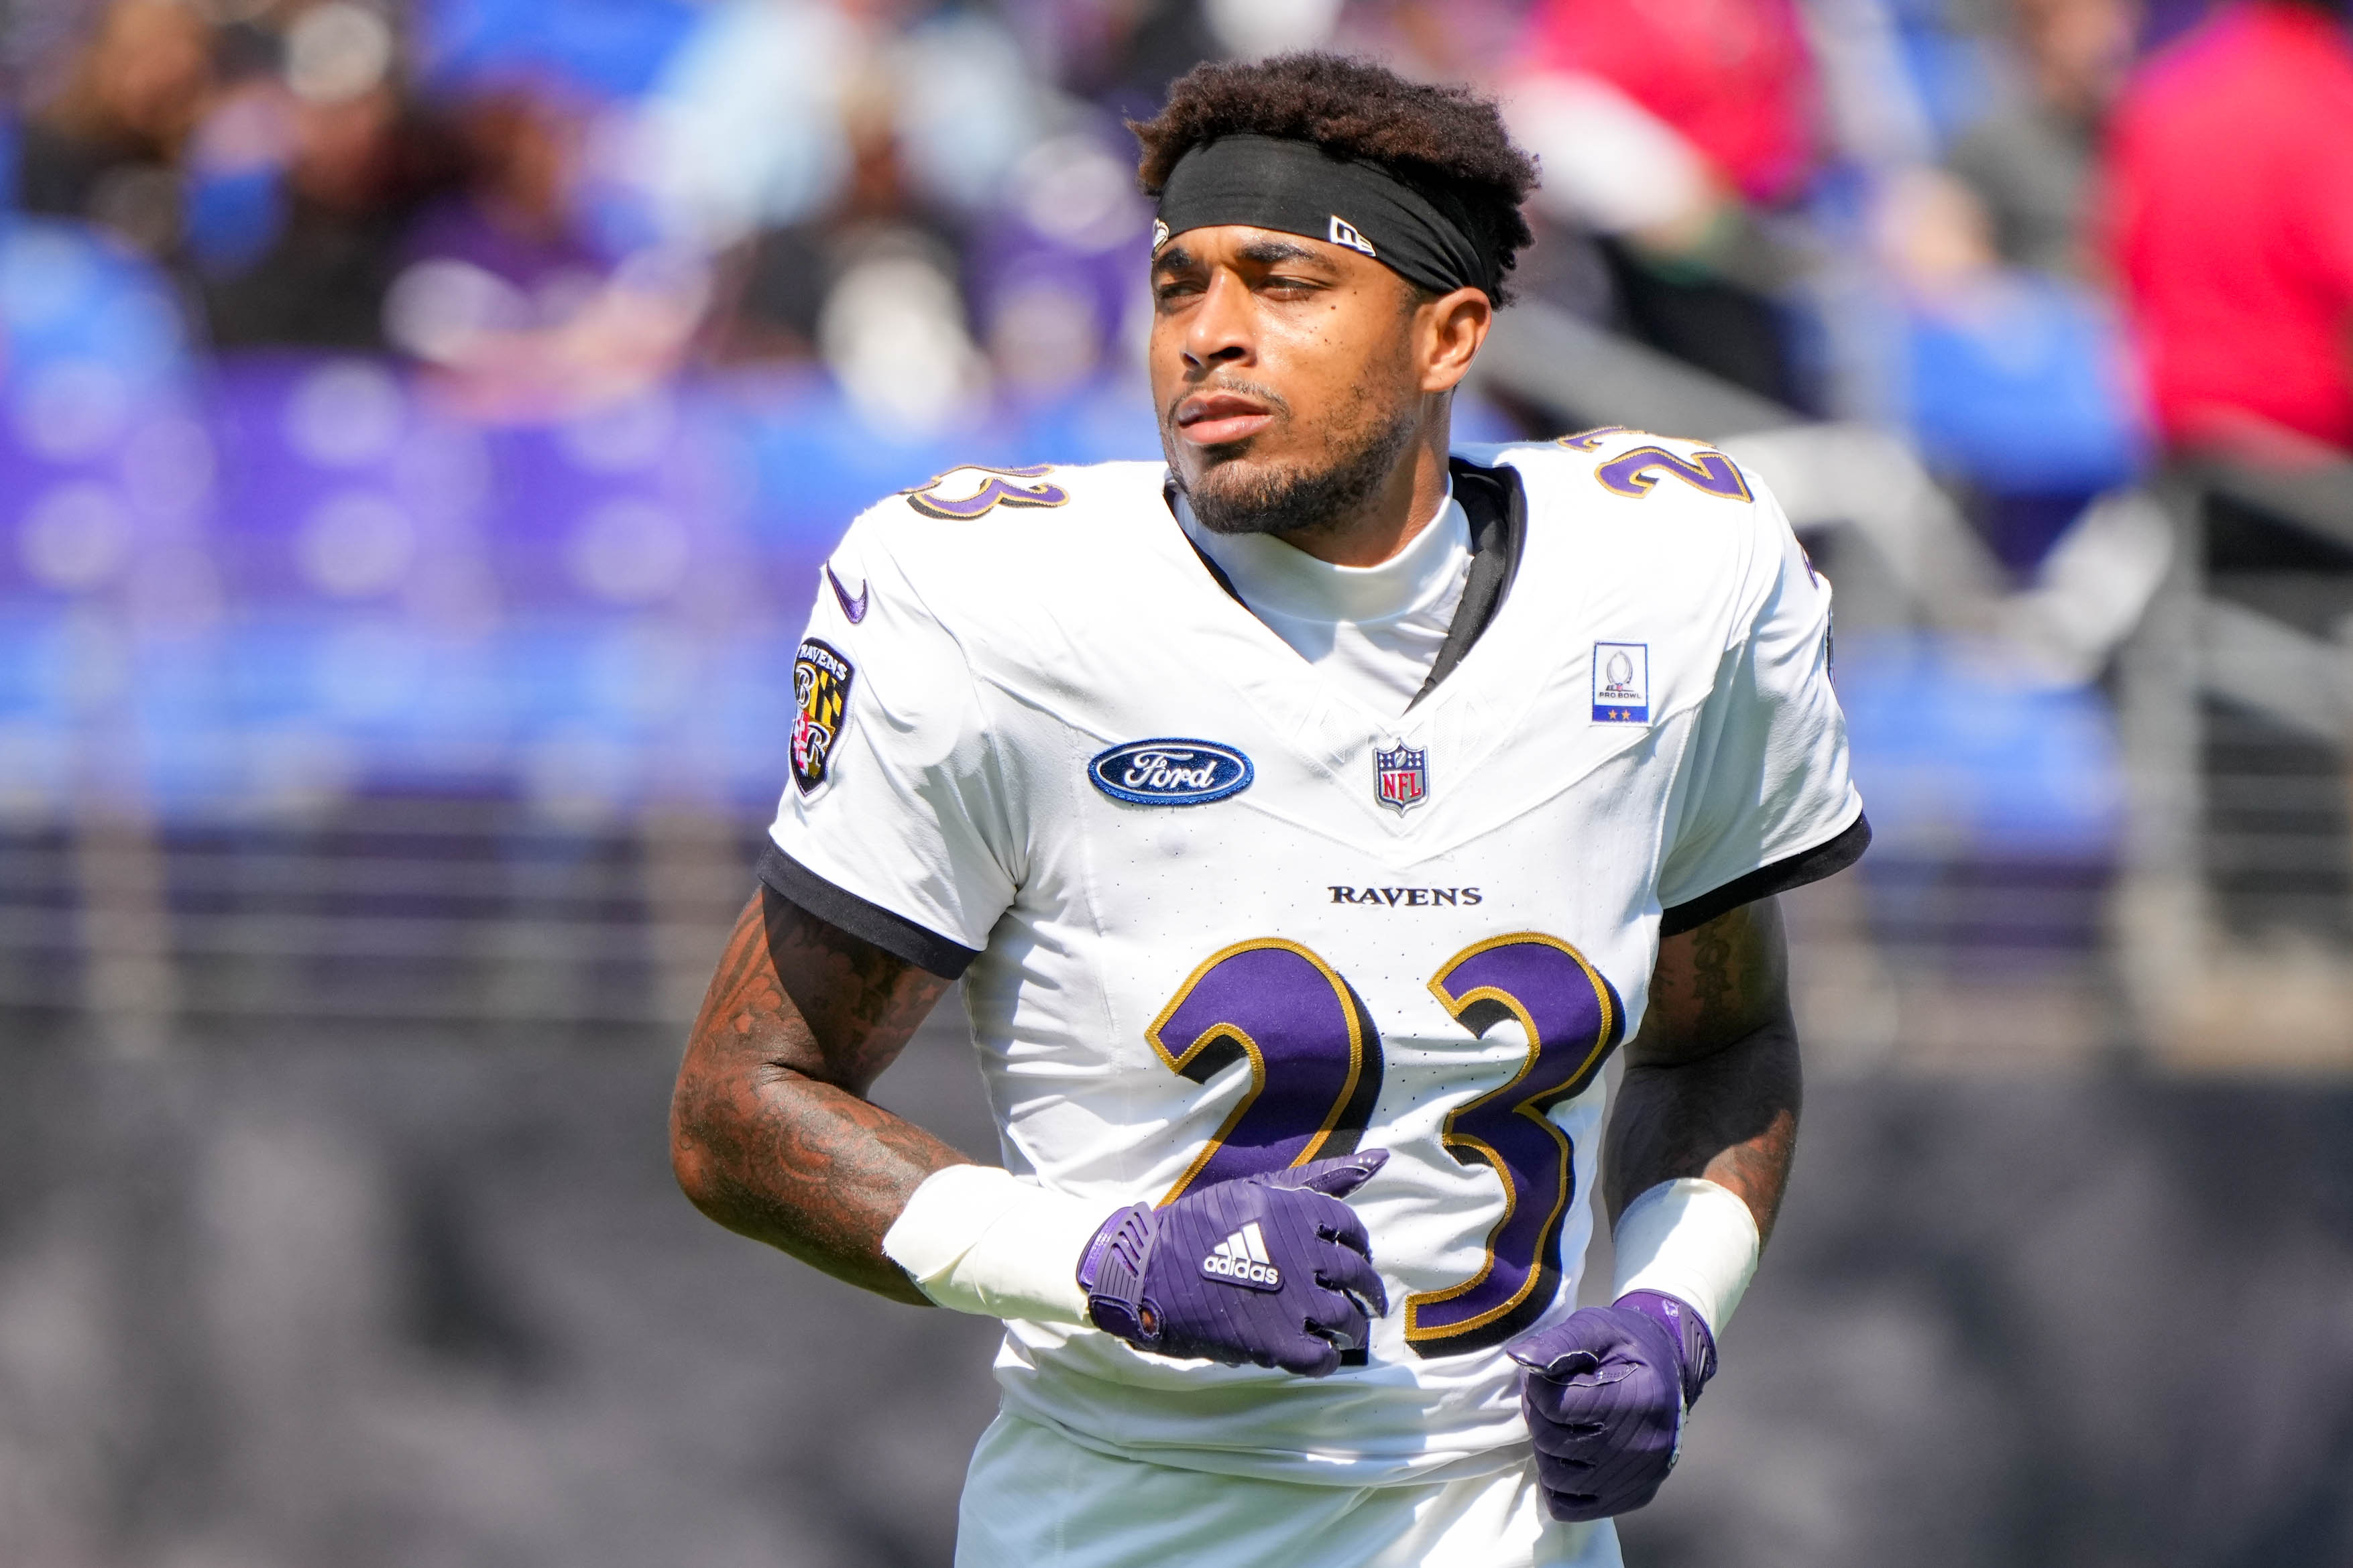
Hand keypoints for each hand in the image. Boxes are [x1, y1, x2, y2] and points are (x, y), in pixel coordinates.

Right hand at [1077, 1151, 1389, 1376]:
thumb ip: (1319, 1177)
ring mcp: (1292, 1300)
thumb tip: (1380, 1159)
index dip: (1358, 1247)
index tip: (1354, 1258)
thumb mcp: (1256, 1188)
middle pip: (1357, 1276)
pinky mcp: (1275, 1342)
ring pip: (1346, 1320)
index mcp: (1298, 1211)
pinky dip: (1326, 1360)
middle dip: (1368, 1292)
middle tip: (1369, 1303)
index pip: (1351, 1230)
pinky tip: (1316, 1354)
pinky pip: (1322, 1358)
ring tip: (1346, 1333)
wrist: (1147, 1271)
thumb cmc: (1198, 1225)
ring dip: (1352, 1329)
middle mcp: (1302, 1253)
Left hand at [1507, 1291, 1716, 1520]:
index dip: (1537, 1386)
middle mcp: (1642, 1446)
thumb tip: (1520, 1358)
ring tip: (1562, 1424)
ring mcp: (1639, 1477)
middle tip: (1550, 1398)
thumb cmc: (1628, 1346)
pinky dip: (1559, 1484)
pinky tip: (1570, 1454)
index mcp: (1636, 1399)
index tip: (1547, 1375)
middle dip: (1538, 1416)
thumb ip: (1558, 1342)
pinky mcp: (1634, 1497)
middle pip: (1551, 1443)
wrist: (1672, 1370)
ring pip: (1556, 1478)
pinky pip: (1571, 1507)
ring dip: (1546, 1449)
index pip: (1554, 1406)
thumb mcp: (1597, 1327)